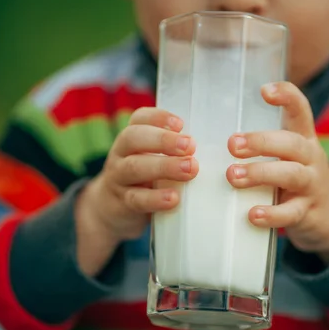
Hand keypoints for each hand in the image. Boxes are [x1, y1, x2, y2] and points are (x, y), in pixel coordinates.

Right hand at [75, 108, 197, 274]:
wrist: (109, 212)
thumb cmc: (143, 180)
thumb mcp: (152, 159)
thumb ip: (175, 151)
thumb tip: (219, 146)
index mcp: (132, 138)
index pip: (139, 118)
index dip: (159, 117)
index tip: (181, 123)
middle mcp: (120, 153)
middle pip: (133, 138)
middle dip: (163, 140)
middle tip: (191, 145)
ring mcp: (118, 178)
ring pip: (134, 167)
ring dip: (163, 166)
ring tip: (190, 169)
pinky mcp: (121, 204)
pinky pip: (136, 199)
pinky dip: (155, 199)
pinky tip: (174, 198)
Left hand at [226, 82, 328, 262]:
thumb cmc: (296, 178)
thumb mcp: (287, 156)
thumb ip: (262, 146)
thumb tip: (208, 139)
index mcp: (303, 138)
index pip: (300, 110)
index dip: (287, 96)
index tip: (264, 90)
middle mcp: (310, 157)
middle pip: (291, 143)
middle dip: (261, 142)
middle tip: (232, 144)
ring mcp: (311, 184)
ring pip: (291, 175)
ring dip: (260, 173)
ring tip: (232, 175)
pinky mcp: (308, 211)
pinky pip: (291, 212)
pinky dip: (271, 214)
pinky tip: (252, 214)